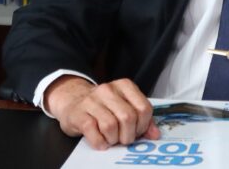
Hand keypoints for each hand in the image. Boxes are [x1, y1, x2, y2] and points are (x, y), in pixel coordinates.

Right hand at [44, 76, 159, 149]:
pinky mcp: (79, 114)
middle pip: (128, 117)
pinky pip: (94, 133)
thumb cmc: (103, 107)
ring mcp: (92, 101)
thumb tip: (155, 134)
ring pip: (111, 126)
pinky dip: (100, 142)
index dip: (143, 125)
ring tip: (111, 138)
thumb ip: (142, 119)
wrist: (73, 102)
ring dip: (113, 139)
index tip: (137, 131)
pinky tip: (100, 141)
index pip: (144, 108)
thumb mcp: (124, 107)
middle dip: (128, 135)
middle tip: (124, 138)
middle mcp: (108, 90)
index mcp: (124, 86)